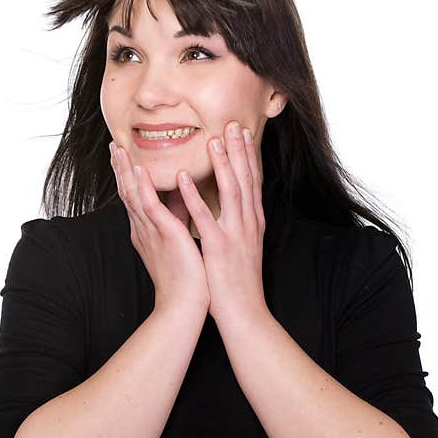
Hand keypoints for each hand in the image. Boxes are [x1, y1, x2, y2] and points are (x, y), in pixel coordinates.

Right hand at [109, 140, 209, 315]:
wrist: (185, 305)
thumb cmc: (185, 278)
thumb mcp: (178, 240)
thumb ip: (177, 216)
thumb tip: (182, 194)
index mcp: (147, 231)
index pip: (135, 197)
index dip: (128, 176)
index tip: (123, 156)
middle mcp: (144, 229)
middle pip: (128, 193)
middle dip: (120, 169)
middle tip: (113, 146)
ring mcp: (151, 232)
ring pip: (133, 196)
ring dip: (126, 172)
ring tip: (119, 151)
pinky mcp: (164, 235)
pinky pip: (151, 208)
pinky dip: (143, 188)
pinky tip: (140, 171)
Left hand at [177, 120, 268, 326]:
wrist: (245, 313)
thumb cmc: (237, 282)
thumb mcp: (241, 246)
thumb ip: (237, 224)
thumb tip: (231, 207)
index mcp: (252, 222)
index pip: (252, 181)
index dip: (248, 155)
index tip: (242, 132)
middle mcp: (248, 223)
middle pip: (245, 179)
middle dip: (240, 150)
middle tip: (232, 123)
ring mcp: (235, 234)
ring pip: (231, 192)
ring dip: (222, 164)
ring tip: (213, 139)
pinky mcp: (219, 248)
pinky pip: (204, 217)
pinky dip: (194, 195)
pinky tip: (185, 177)